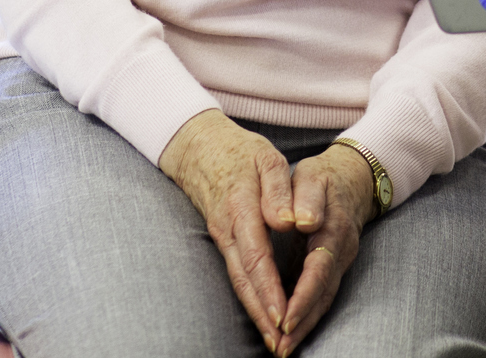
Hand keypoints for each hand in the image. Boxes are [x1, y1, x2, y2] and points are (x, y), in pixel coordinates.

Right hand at [158, 110, 296, 350]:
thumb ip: (278, 190)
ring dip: (256, 312)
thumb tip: (288, 223)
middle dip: (263, 315)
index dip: (269, 289)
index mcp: (241, 208)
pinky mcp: (222, 240)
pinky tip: (263, 314)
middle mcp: (227, 229)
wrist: (197, 147)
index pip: (256, 257)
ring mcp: (222, 237)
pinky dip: (250, 297)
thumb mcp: (264, 158)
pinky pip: (237, 274)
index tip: (284, 316)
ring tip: (275, 341)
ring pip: (239, 281)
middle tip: (281, 345)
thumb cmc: (239, 151)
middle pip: (244, 280)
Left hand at [275, 144, 377, 353]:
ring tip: (283, 348)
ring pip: (323, 299)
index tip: (284, 319)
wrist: (353, 177)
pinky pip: (321, 295)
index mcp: (332, 229)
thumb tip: (305, 220)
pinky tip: (292, 330)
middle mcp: (340, 251)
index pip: (318, 270)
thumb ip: (308, 197)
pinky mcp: (333, 266)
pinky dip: (307, 315)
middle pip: (322, 294)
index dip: (302, 297)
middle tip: (280, 348)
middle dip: (302, 323)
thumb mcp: (314, 176)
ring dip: (304, 325)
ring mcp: (340, 261)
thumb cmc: (324, 176)